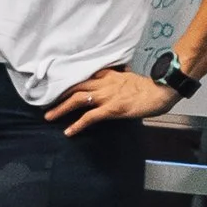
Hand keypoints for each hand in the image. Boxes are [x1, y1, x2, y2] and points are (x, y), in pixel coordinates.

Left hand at [46, 68, 176, 135]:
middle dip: (58, 94)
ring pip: (77, 99)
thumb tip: (118, 78)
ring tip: (49, 116)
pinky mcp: (112, 109)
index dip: (69, 81)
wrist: (162, 90)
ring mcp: (107, 96)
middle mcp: (104, 83)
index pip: (84, 76)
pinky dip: (77, 124)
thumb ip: (120, 78)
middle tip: (44, 102)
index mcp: (109, 75)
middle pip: (75, 87)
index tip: (57, 86)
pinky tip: (69, 132)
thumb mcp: (131, 78)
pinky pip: (90, 117)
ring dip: (61, 108)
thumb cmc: (151, 86)